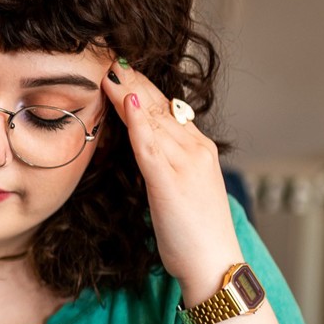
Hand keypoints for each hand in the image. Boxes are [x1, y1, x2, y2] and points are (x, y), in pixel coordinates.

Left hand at [99, 60, 243, 304]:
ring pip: (153, 118)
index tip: (123, 71)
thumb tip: (145, 149)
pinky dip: (137, 120)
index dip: (143, 88)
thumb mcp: (181, 190)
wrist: (214, 264)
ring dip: (130, 91)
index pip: (167, 109)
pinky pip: (150, 144)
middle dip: (134, 80)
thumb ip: (166, 165)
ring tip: (109, 71)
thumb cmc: (196, 234)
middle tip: (110, 59)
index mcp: (199, 150)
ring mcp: (185, 162)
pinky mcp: (170, 180)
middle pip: (160, 106)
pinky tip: (124, 101)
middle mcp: (196, 148)